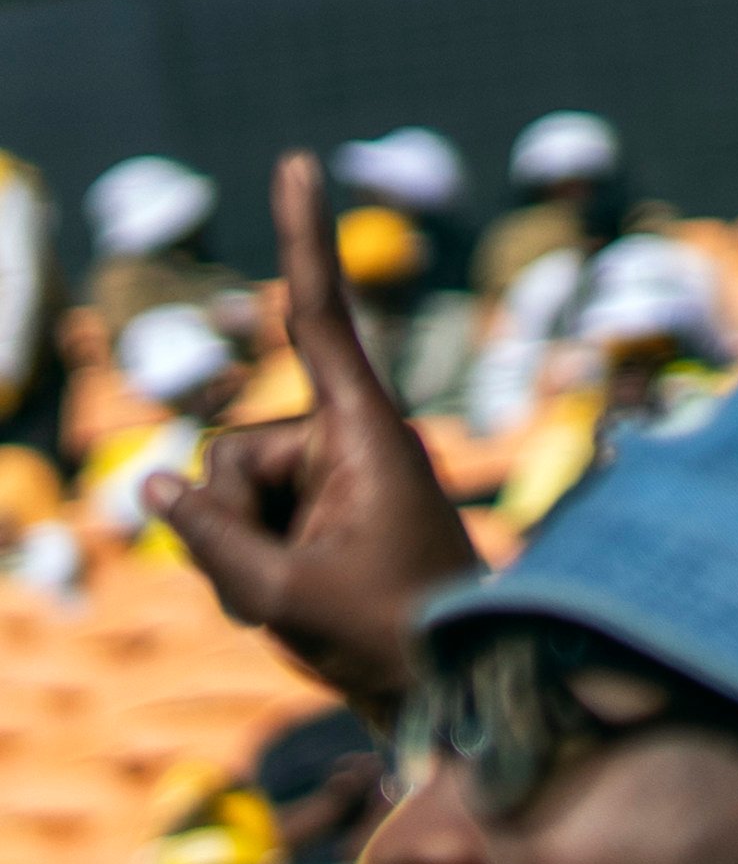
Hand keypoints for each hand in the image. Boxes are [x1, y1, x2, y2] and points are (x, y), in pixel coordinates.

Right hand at [150, 154, 480, 725]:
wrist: (454, 700)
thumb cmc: (392, 644)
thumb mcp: (283, 597)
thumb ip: (209, 535)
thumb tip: (159, 486)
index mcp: (368, 437)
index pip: (322, 319)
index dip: (303, 241)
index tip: (300, 163)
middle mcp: (352, 446)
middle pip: (234, 453)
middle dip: (238, 523)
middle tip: (306, 590)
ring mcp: (336, 484)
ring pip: (231, 496)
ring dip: (247, 559)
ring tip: (313, 604)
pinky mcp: (325, 519)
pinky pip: (247, 527)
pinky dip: (252, 574)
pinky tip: (294, 609)